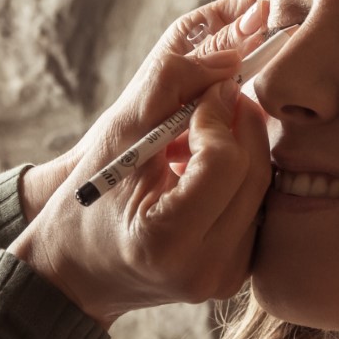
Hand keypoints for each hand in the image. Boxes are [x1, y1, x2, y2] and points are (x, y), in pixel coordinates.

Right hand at [10, 0, 273, 327]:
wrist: (75, 271)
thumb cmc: (85, 201)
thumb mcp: (116, 140)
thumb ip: (169, 90)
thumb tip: (229, 60)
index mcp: (166, 241)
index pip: (223, 162)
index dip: (219, 115)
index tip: (208, 90)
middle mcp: (204, 270)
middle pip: (254, 174)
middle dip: (241, 123)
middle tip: (223, 94)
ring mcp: (224, 278)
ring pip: (263, 189)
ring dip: (245, 145)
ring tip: (215, 124)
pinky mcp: (236, 275)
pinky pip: (256, 207)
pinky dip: (242, 173)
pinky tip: (215, 157)